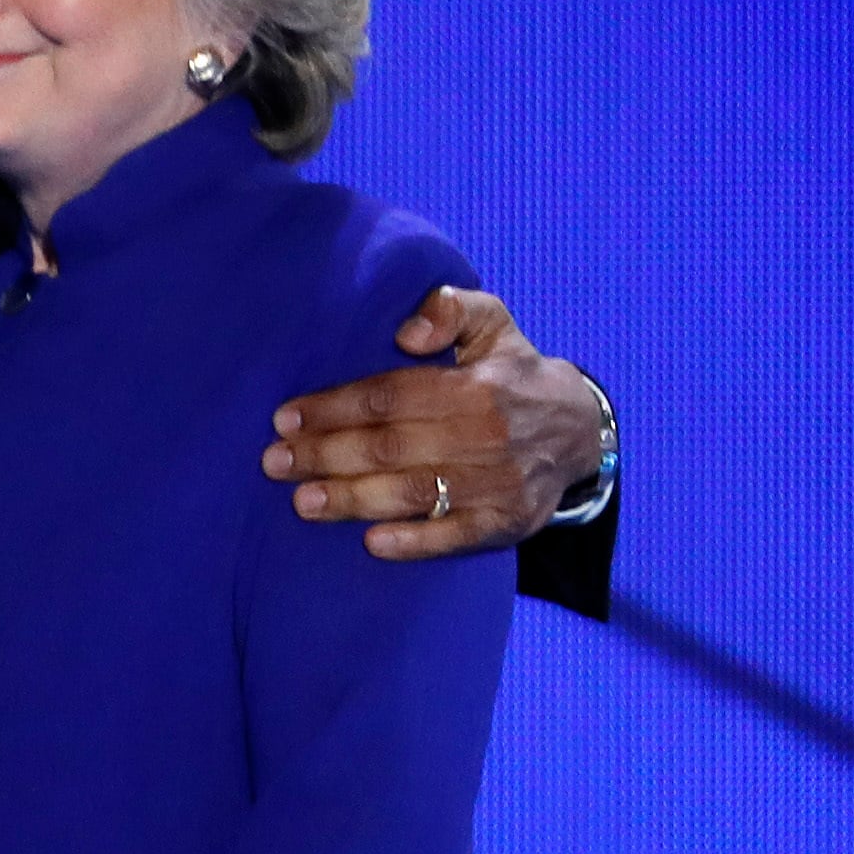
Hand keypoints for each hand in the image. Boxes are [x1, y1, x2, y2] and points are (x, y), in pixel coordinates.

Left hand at [261, 286, 605, 560]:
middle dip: (326, 455)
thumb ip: (452, 309)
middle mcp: (486, 435)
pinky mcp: (506, 522)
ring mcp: (496, 483)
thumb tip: (406, 332)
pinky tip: (372, 544)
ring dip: (352, 499)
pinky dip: (414, 542)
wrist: (580, 431)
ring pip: (412, 493)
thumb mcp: (492, 324)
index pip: (390, 397)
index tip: (285, 418)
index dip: (334, 408)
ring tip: (302, 502)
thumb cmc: (512, 372)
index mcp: (476, 385)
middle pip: (391, 447)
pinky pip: (454, 537)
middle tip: (274, 463)